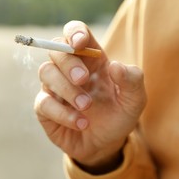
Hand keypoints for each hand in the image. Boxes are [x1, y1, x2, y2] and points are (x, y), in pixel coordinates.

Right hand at [34, 21, 146, 172]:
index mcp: (90, 60)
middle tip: (83, 79)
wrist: (105, 146)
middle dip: (68, 62)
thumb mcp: (135, 101)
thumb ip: (132, 80)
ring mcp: (54, 88)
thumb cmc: (118, 116)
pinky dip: (63, 113)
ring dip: (66, 89)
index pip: (74, 34)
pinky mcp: (45, 108)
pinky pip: (43, 102)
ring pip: (45, 72)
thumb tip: (115, 65)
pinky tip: (81, 123)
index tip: (79, 43)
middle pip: (56, 50)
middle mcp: (69, 69)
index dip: (74, 32)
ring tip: (86, 107)